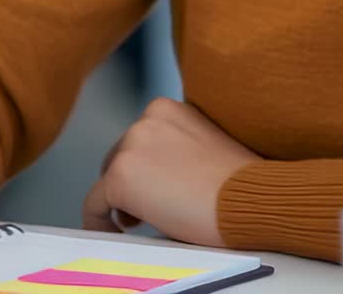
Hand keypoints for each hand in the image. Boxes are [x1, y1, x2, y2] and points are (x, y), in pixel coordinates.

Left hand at [81, 98, 258, 247]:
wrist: (248, 197)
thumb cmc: (237, 181)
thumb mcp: (203, 146)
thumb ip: (176, 149)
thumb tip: (159, 177)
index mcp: (166, 108)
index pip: (141, 140)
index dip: (145, 169)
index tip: (156, 190)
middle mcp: (144, 119)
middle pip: (121, 157)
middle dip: (133, 183)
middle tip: (150, 211)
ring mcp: (130, 146)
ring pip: (110, 179)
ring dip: (123, 201)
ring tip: (143, 223)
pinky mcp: (120, 177)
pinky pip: (95, 204)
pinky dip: (100, 222)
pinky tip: (117, 233)